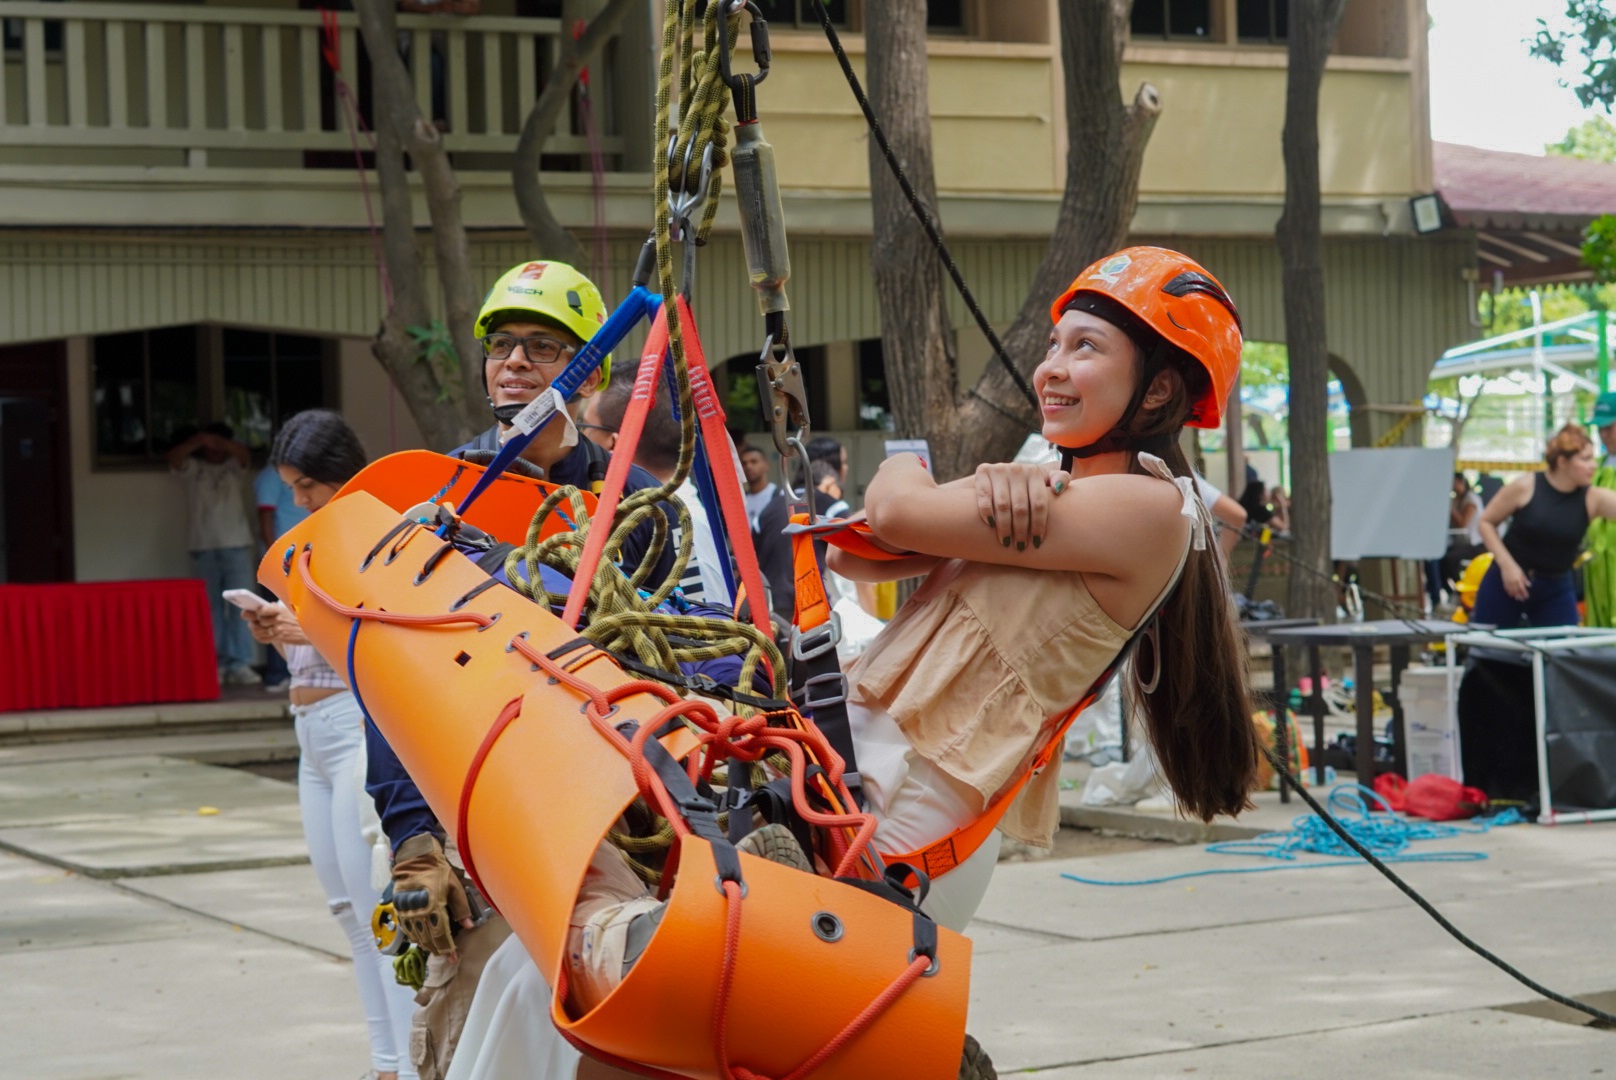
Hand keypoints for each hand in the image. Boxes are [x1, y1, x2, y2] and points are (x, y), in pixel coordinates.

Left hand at [249, 603, 308, 644]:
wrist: (313, 630)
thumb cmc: (301, 618)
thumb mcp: (291, 608)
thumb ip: (277, 607)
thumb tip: (265, 605)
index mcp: (281, 610)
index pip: (262, 609)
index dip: (255, 610)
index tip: (252, 610)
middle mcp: (279, 620)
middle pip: (258, 620)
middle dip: (252, 620)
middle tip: (250, 618)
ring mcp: (279, 630)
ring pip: (258, 630)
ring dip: (254, 629)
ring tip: (255, 626)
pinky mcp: (280, 638)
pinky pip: (263, 639)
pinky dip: (258, 636)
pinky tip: (260, 633)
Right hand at [391, 834, 473, 956]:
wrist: (415, 859)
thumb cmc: (438, 871)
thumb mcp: (455, 886)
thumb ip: (462, 907)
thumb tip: (469, 925)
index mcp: (433, 907)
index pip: (441, 934)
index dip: (448, 947)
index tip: (454, 956)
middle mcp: (418, 913)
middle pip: (429, 939)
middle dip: (439, 949)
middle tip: (448, 955)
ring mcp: (407, 913)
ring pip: (417, 938)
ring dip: (428, 946)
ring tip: (437, 949)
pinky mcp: (400, 911)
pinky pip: (407, 931)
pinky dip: (416, 938)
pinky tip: (423, 940)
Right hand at [972, 462, 1069, 550]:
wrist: (1000, 473)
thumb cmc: (1028, 484)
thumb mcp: (1046, 478)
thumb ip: (1060, 479)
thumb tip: (1058, 489)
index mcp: (1035, 472)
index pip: (1039, 503)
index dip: (1038, 525)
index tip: (1036, 542)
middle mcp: (1017, 469)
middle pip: (1020, 507)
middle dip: (1021, 530)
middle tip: (1020, 546)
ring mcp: (999, 469)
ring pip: (1002, 504)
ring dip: (1004, 526)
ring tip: (1006, 542)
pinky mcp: (983, 471)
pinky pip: (984, 496)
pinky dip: (986, 512)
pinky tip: (990, 525)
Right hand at [1500, 562, 1530, 600]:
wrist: (1506, 564)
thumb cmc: (1515, 568)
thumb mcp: (1521, 573)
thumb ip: (1525, 579)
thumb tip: (1529, 585)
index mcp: (1518, 579)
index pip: (1522, 588)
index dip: (1524, 593)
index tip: (1526, 597)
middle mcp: (1513, 582)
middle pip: (1517, 590)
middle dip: (1519, 596)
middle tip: (1522, 600)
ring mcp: (1508, 582)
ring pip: (1511, 590)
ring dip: (1514, 595)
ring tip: (1516, 598)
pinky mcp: (1504, 581)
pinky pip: (1506, 588)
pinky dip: (1509, 592)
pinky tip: (1510, 595)